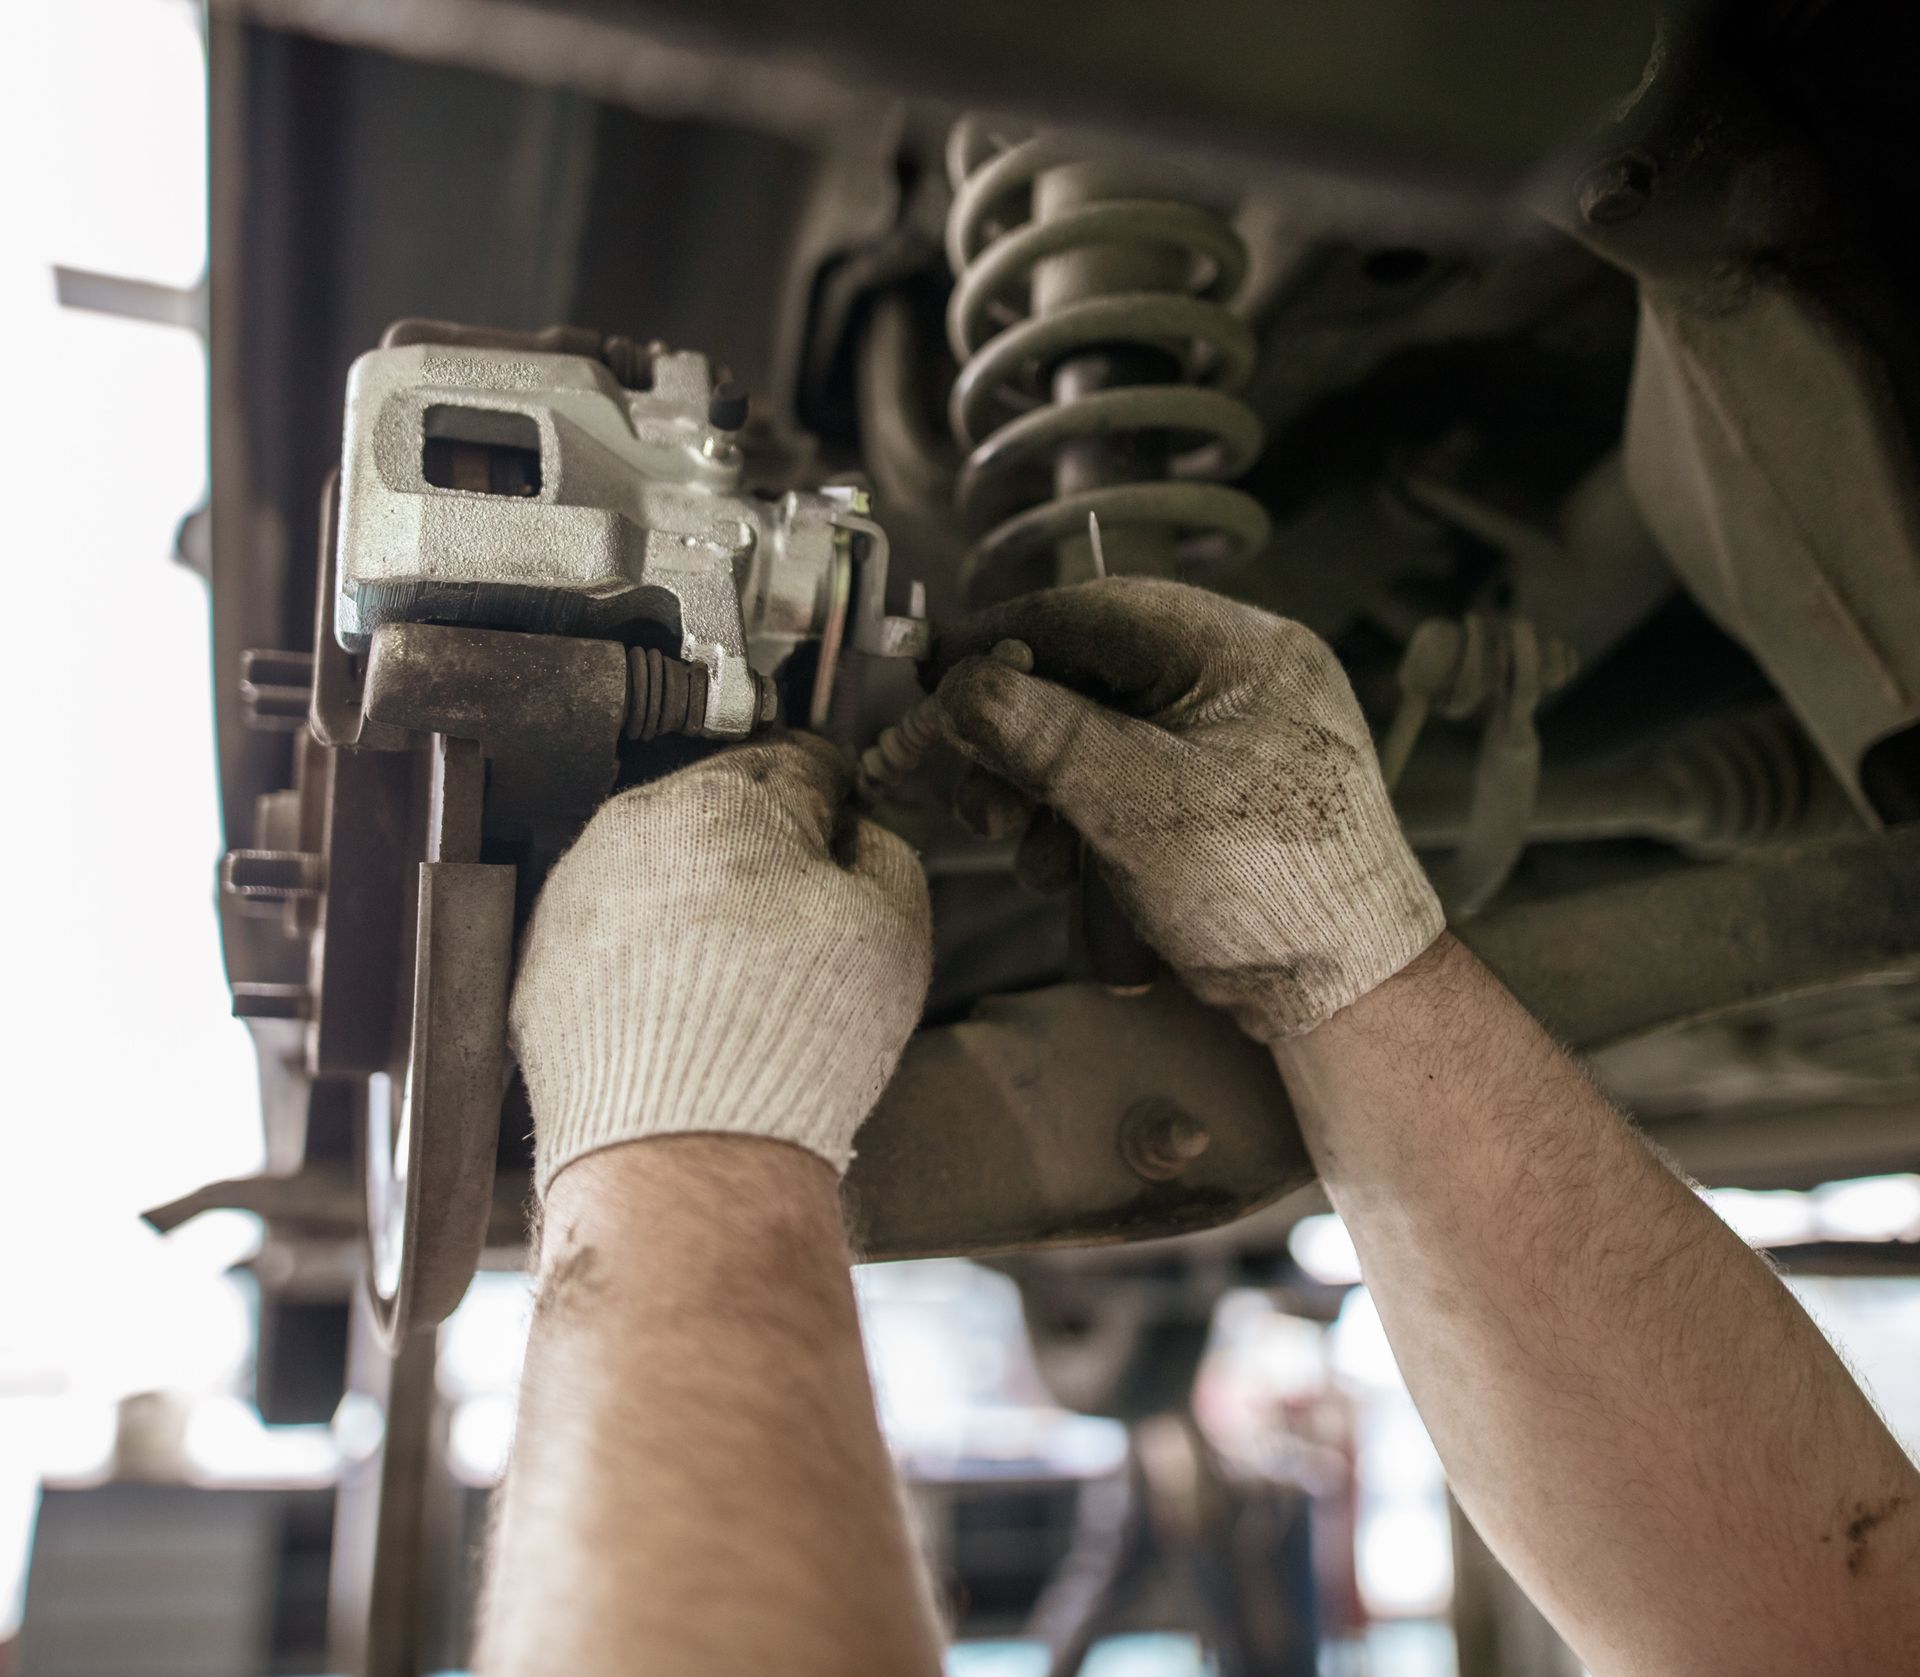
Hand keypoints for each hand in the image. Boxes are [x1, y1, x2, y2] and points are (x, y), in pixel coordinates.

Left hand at [509, 733, 931, 1195]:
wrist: (683, 1157)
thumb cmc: (787, 1041)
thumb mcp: (892, 928)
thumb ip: (887, 852)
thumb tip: (865, 837)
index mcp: (724, 799)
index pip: (798, 764)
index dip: (837, 801)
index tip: (848, 828)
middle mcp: (632, 830)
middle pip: (718, 812)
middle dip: (764, 849)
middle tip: (806, 919)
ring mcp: (576, 897)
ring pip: (658, 870)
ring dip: (700, 898)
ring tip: (746, 977)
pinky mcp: (541, 966)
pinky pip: (612, 934)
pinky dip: (649, 955)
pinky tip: (689, 1007)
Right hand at [937, 578, 1441, 1039]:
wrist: (1353, 992)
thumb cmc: (1262, 889)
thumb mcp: (1133, 802)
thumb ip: (1036, 732)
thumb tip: (954, 684)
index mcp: (1240, 648)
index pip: (1093, 610)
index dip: (1001, 636)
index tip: (930, 668)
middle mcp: (1241, 676)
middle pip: (1090, 675)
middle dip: (1020, 739)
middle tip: (980, 800)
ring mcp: (1235, 735)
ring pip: (1101, 734)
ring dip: (1046, 791)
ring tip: (1033, 857)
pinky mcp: (1226, 792)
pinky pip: (1132, 780)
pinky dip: (1087, 820)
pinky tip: (1069, 874)